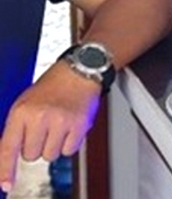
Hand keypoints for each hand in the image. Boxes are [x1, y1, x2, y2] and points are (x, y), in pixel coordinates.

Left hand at [0, 63, 100, 193]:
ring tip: (58, 126)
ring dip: (54, 145)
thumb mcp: (25, 104)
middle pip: (31, 155)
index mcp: (21, 112)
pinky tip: (70, 127)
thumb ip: (16, 129)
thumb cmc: (51, 88)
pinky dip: (70, 143)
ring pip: (50, 155)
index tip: (5, 184)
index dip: (6, 169)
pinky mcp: (79, 125)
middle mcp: (39, 117)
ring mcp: (60, 121)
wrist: (79, 72)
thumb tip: (10, 156)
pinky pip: (69, 150)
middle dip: (37, 146)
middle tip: (44, 128)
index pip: (8, 147)